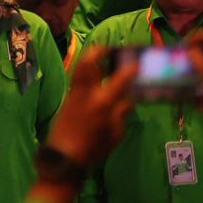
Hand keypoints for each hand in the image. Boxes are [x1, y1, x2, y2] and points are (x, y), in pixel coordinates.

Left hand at [44, 45, 139, 172]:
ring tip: (103, 57)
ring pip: (80, 67)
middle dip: (99, 52)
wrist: (64, 155)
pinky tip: (96, 75)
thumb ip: (121, 114)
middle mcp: (86, 92)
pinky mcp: (67, 97)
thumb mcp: (115, 134)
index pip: (118, 80)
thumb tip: (128, 100)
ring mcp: (74, 92)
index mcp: (102, 102)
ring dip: (91, 58)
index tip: (138, 62)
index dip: (129, 70)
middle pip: (88, 63)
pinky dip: (87, 71)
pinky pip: (77, 77)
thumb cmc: (94, 148)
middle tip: (111, 48)